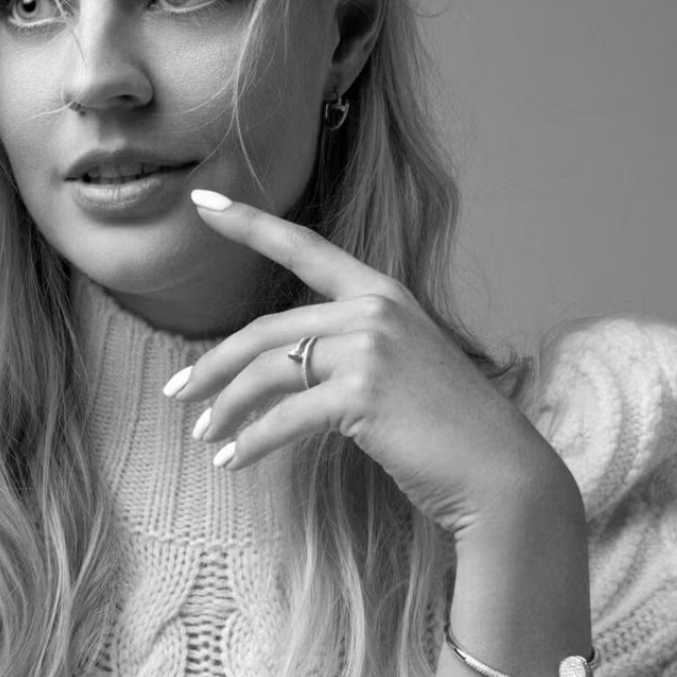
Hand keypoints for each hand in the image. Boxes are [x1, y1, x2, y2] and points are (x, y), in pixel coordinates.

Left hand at [165, 191, 579, 541]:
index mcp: (382, 293)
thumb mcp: (401, 368)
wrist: (500, 474)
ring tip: (204, 435)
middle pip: (265, 331)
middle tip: (176, 391)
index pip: (303, 247)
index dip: (248, 222)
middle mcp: (373, 310)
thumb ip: (350, 350)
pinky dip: (250, 443)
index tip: (202, 202)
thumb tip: (281, 368)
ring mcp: (369, 348)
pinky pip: (283, 418)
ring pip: (266, 372)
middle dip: (212, 364)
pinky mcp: (362, 394)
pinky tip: (231, 461)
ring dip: (225, 408)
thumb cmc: (448, 430)